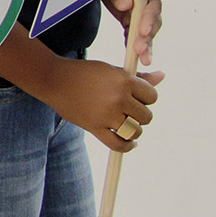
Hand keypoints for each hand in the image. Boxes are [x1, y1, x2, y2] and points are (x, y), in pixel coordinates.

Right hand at [41, 57, 160, 151]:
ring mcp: (106, 114)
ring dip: (133, 129)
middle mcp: (118, 98)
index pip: (152, 96)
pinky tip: (130, 142)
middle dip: (139, 114)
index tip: (137, 97)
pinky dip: (127, 146)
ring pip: (135, 130)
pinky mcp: (95, 127)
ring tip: (125, 123)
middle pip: (146, 116)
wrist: (54, 79)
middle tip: (127, 110)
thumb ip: (138, 77)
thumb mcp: (112, 70)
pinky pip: (118, 144)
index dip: (146, 98)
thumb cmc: (85, 73)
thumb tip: (162, 76)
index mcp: (124, 81)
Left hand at [103, 0, 161, 69]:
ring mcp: (140, 17)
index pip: (152, 6)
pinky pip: (136, 38)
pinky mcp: (133, 25)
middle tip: (140, 49)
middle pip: (152, 23)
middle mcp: (146, 6)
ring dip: (145, 47)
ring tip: (144, 59)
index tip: (143, 31)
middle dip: (147, 38)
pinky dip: (135, 48)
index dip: (149, 19)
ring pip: (147, 34)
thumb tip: (126, 5)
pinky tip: (133, 57)